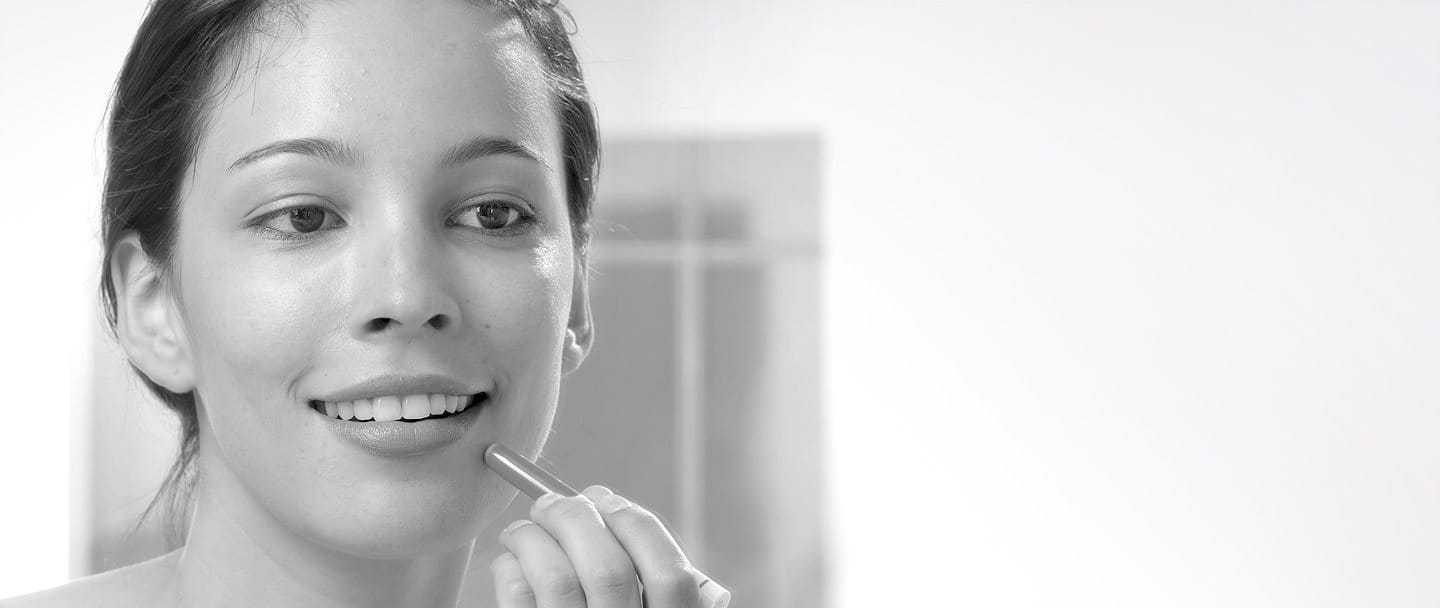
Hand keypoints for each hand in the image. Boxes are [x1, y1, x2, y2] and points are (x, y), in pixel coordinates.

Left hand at [492, 485, 703, 607]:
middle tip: (555, 504)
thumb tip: (604, 509)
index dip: (637, 525)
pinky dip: (510, 566)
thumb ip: (650, 583)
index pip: (670, 574)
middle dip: (575, 517)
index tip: (607, 501)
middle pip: (607, 568)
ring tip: (526, 527)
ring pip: (555, 578)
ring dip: (533, 536)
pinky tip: (513, 560)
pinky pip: (517, 599)